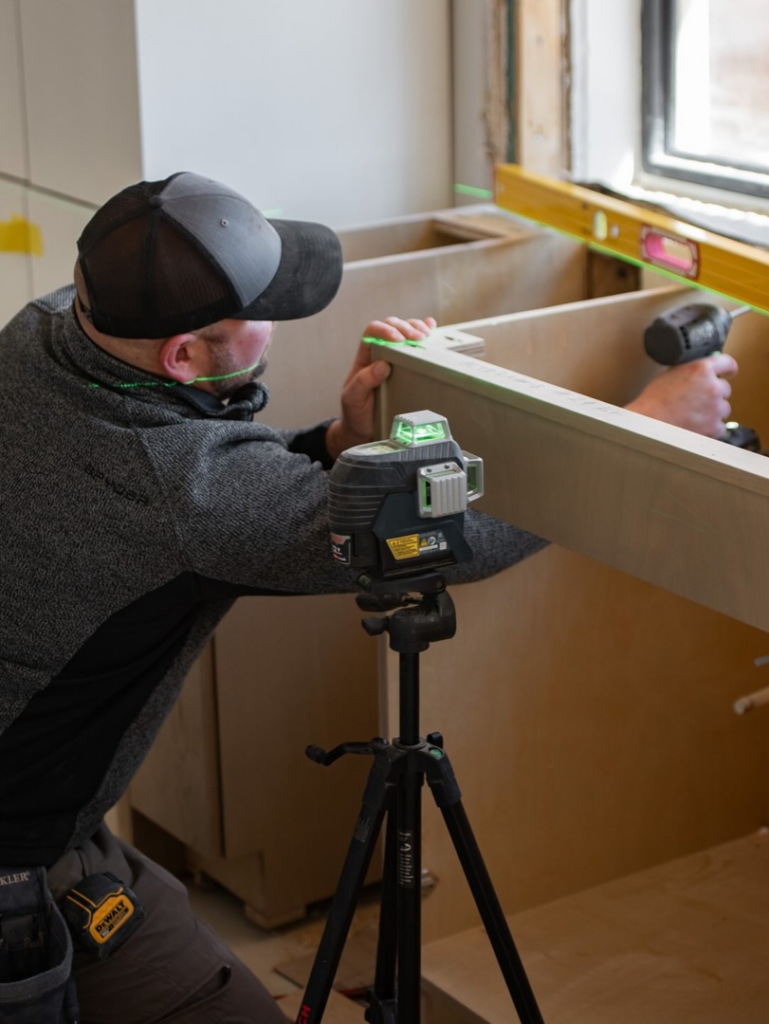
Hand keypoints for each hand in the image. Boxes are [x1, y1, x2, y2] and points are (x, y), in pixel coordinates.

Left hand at [325, 317, 436, 460]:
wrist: (364, 430)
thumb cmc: (356, 413)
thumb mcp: (353, 398)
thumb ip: (363, 381)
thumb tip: (382, 364)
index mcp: (365, 357)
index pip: (373, 331)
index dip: (385, 330)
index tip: (397, 339)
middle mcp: (380, 354)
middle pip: (392, 327)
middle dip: (406, 328)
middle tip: (418, 339)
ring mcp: (396, 360)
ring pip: (405, 332)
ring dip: (417, 328)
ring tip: (426, 336)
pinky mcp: (409, 368)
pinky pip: (416, 347)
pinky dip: (425, 334)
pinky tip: (432, 329)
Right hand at [626, 353, 738, 436]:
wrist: (648, 424)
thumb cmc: (653, 401)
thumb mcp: (670, 375)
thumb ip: (689, 372)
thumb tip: (697, 374)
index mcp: (701, 369)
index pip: (727, 363)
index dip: (728, 369)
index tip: (729, 373)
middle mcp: (712, 387)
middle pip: (724, 389)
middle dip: (714, 394)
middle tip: (697, 401)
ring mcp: (715, 408)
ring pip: (723, 408)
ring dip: (713, 411)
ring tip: (693, 416)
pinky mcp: (714, 427)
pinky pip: (719, 426)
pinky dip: (710, 428)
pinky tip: (695, 427)